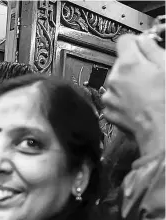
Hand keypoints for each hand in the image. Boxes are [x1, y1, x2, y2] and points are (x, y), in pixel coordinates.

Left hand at [102, 33, 164, 154]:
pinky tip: (139, 104)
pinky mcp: (108, 111)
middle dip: (134, 64)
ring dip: (128, 82)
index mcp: (128, 64)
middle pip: (120, 62)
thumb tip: (144, 39)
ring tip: (146, 92)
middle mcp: (113, 78)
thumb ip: (153, 49)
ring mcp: (108, 96)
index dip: (136, 42)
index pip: (124, 40)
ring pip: (117, 80)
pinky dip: (124, 98)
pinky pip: (115, 98)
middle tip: (151, 74)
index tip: (144, 47)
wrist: (160, 131)